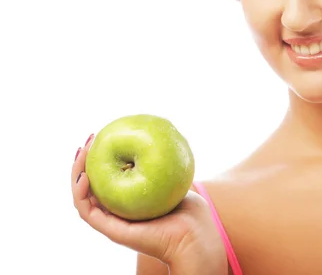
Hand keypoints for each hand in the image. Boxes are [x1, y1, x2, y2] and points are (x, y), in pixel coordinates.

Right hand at [71, 134, 222, 266]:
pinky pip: (87, 212)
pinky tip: (85, 176)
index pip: (106, 178)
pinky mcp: (111, 231)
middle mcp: (117, 211)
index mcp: (129, 200)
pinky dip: (81, 194)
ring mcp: (112, 222)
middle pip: (90, 185)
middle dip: (83, 161)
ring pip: (83, 197)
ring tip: (81, 152)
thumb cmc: (191, 211)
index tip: (101, 136)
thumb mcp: (173, 179)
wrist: (194, 236)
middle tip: (88, 139)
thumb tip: (155, 141)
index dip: (100, 158)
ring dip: (76, 173)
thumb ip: (162, 166)